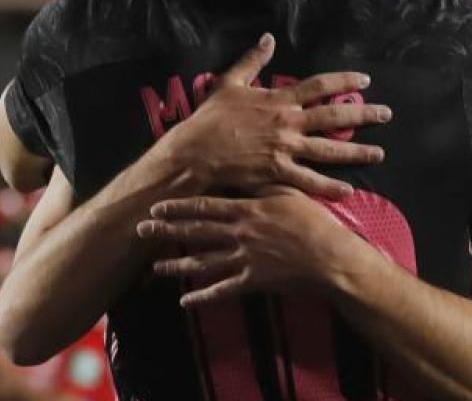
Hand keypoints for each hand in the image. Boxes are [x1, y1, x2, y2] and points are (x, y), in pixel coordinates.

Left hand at [137, 188, 364, 306]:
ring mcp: (244, 259)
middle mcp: (240, 233)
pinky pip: (223, 290)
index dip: (179, 206)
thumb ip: (265, 183)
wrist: (331, 258)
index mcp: (248, 210)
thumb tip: (247, 169)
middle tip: (141, 231)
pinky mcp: (253, 282)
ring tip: (155, 267)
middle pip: (197, 231)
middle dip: (166, 231)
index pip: (206, 206)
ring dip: (176, 265)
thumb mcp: (290, 193)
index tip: (156, 206)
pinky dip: (203, 297)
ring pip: (203, 262)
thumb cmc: (314, 222)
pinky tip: (185, 301)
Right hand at [154, 34, 390, 199]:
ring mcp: (285, 149)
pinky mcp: (277, 172)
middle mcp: (288, 123)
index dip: (344, 82)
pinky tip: (348, 190)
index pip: (319, 86)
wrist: (194, 152)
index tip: (366, 81)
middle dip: (364, 115)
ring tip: (379, 154)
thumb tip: (268, 37)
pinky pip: (309, 181)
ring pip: (328, 150)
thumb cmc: (209, 118)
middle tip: (387, 115)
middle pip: (334, 117)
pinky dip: (329, 187)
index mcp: (278, 100)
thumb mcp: (229, 82)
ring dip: (356, 153)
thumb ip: (251, 61)